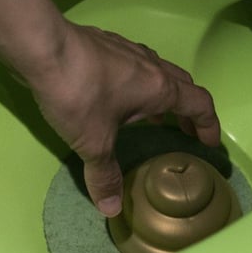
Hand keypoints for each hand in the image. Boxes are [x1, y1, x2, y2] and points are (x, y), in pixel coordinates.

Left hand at [27, 23, 220, 216]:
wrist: (42, 48)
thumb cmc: (78, 94)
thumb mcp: (93, 142)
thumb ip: (105, 175)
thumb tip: (112, 208)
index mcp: (159, 88)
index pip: (200, 104)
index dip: (209, 125)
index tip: (209, 143)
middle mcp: (150, 65)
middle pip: (183, 85)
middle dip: (188, 110)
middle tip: (184, 131)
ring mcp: (127, 50)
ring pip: (158, 71)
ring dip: (163, 93)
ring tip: (153, 115)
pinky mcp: (104, 44)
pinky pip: (133, 64)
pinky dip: (138, 82)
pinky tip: (116, 94)